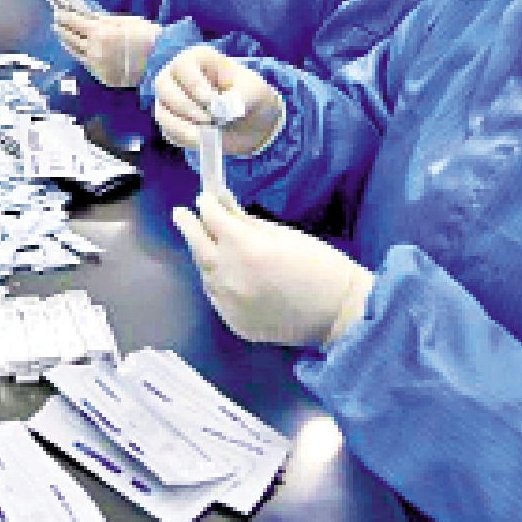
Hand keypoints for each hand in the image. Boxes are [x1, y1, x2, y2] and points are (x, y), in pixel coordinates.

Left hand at [54, 11, 160, 87]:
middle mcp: (93, 49)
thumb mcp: (123, 21)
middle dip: (61, 28)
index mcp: (98, 32)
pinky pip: (85, 63)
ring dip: (66, 42)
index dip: (63, 16)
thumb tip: (86, 17)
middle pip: (70, 37)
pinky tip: (76, 49)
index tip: (58, 12)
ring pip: (75, 52)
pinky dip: (79, 54)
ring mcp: (96, 65)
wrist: (160, 60)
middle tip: (56, 22)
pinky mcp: (102, 76)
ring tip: (62, 35)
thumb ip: (102, 20)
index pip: (72, 22)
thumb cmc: (145, 35)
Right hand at [152, 45, 285, 155]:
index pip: (182, 65)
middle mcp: (178, 75)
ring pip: (161, 111)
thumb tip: (221, 110)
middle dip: (185, 107)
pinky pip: (167, 131)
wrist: (252, 123)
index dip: (194, 85)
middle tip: (209, 120)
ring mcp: (170, 99)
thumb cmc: (250, 97)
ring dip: (184, 126)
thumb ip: (241, 97)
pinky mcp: (170, 121)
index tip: (212, 102)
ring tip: (209, 133)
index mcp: (198, 59)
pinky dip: (184, 138)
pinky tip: (203, 140)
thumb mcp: (255, 92)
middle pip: (162, 85)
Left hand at [172, 193, 373, 347]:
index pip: (211, 217)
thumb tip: (220, 202)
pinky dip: (218, 283)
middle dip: (189, 227)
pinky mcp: (235, 323)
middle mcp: (230, 276)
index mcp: (245, 248)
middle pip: (197, 245)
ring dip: (205, 257)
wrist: (340, 314)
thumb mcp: (282, 234)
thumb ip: (244, 220)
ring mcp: (230, 303)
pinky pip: (218, 297)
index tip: (205, 198)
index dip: (206, 204)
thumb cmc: (320, 266)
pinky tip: (227, 274)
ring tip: (211, 246)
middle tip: (181, 214)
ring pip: (206, 273)